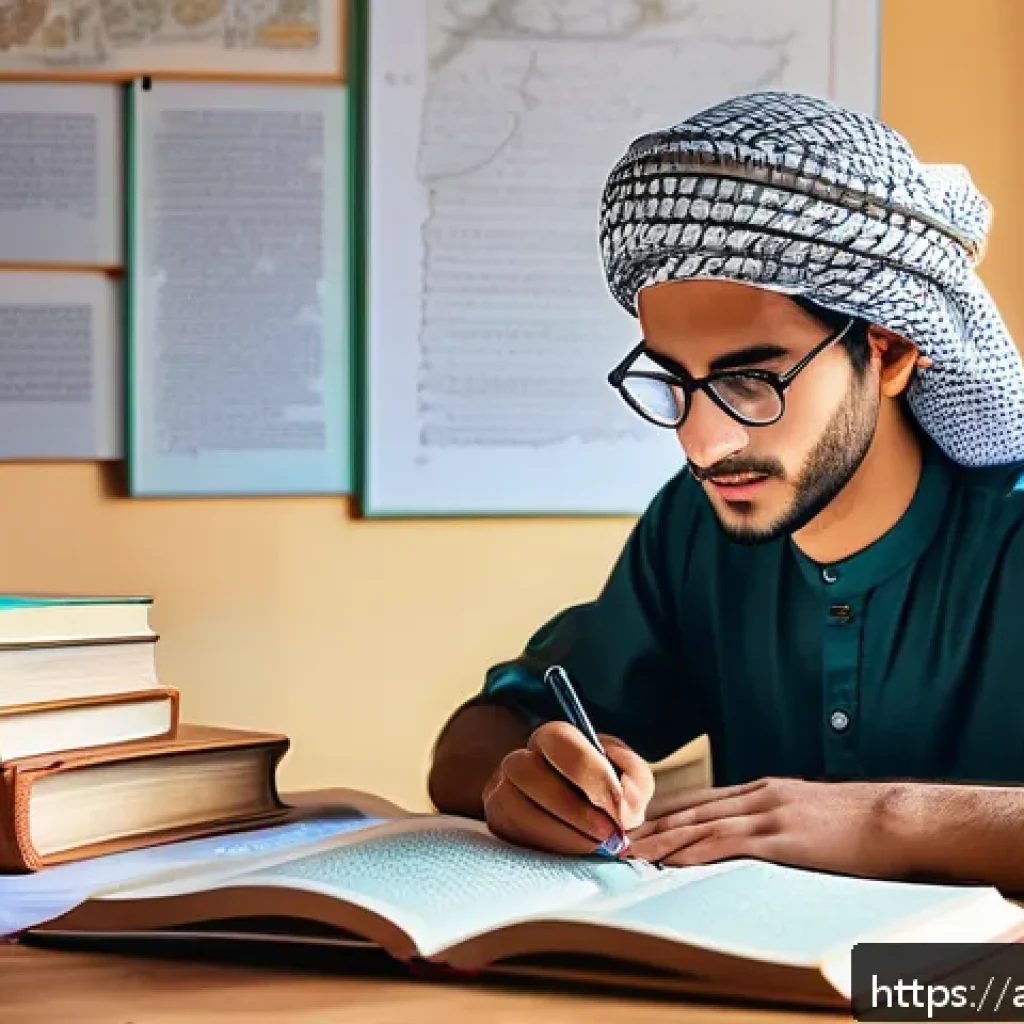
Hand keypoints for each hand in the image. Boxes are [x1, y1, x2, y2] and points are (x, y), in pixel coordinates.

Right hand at [482, 721, 654, 856]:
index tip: (620, 809)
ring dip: (562, 834)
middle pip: (527, 772)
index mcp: (551, 738)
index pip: (558, 739)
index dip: (590, 773)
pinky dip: (550, 850)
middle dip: (573, 809)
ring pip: (515, 809)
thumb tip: (623, 803)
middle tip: (608, 834)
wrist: (586, 820)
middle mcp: (519, 761)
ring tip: (595, 847)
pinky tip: (575, 854)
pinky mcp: (499, 828)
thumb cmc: (608, 793)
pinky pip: (514, 839)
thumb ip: (634, 780)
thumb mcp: (630, 777)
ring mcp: (501, 794)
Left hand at [628, 776, 916, 878]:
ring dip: (663, 839)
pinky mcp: (781, 836)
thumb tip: (762, 840)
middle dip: (653, 824)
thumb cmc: (862, 824)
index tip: (640, 823)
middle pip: (693, 809)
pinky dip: (696, 851)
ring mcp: (768, 813)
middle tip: (619, 836)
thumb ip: (782, 822)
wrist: (897, 819)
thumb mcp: (812, 815)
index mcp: (766, 791)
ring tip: (632, 851)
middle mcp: (759, 796)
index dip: (668, 812)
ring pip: (701, 824)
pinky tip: (674, 861)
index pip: (703, 800)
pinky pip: (727, 843)